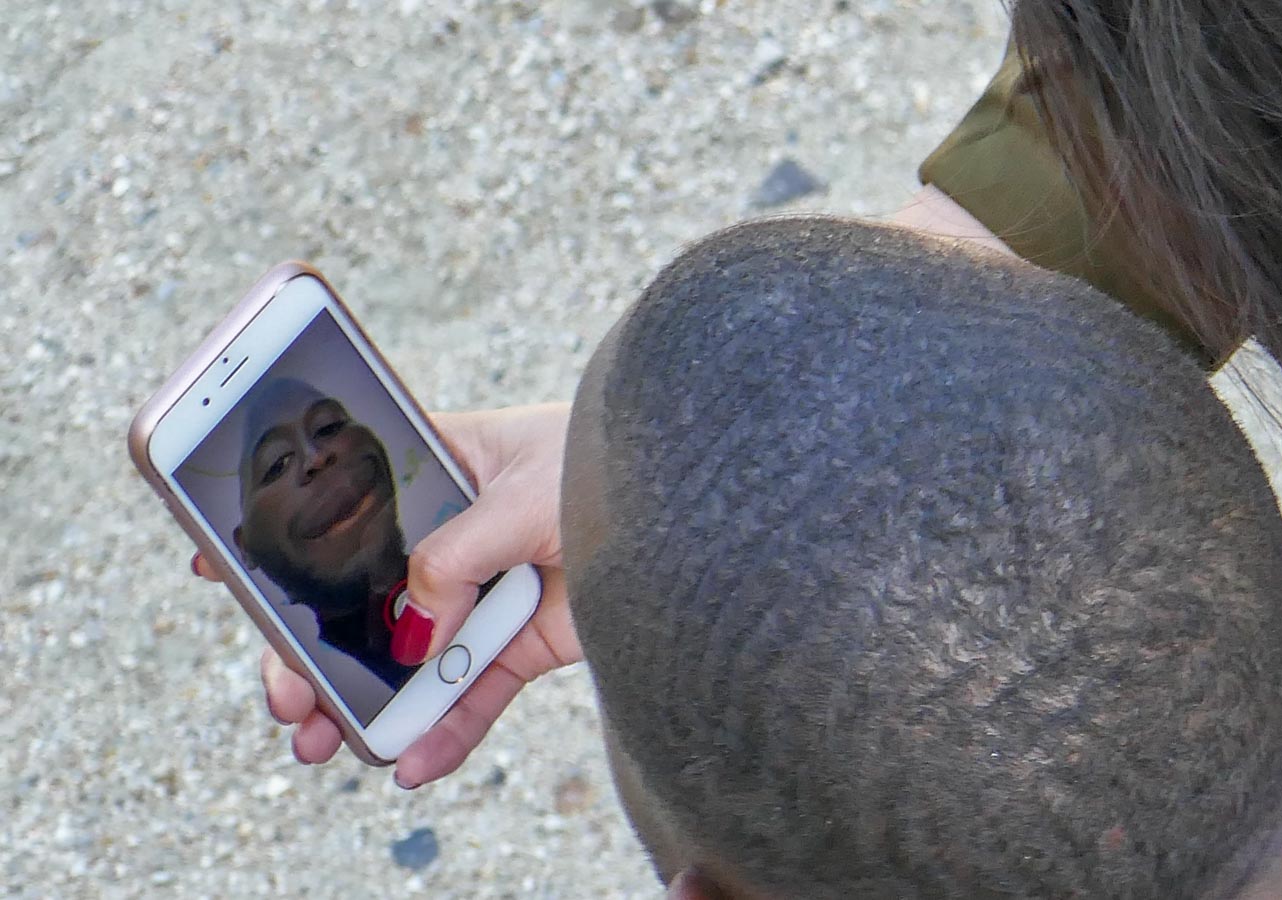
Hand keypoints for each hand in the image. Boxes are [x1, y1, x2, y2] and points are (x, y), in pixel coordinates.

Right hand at [192, 403, 580, 786]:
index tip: (218, 569)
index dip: (282, 535)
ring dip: (367, 700)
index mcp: (440, 467)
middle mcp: (455, 532)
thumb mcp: (520, 490)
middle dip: (316, 648)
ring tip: (322, 744)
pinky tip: (413, 761)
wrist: (699, 507)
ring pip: (412, 654)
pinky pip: (476, 691)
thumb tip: (413, 625)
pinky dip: (447, 728)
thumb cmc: (611, 461)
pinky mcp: (527, 637)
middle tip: (284, 694)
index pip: (342, 498)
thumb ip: (454, 553)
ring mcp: (489, 588)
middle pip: (364, 597)